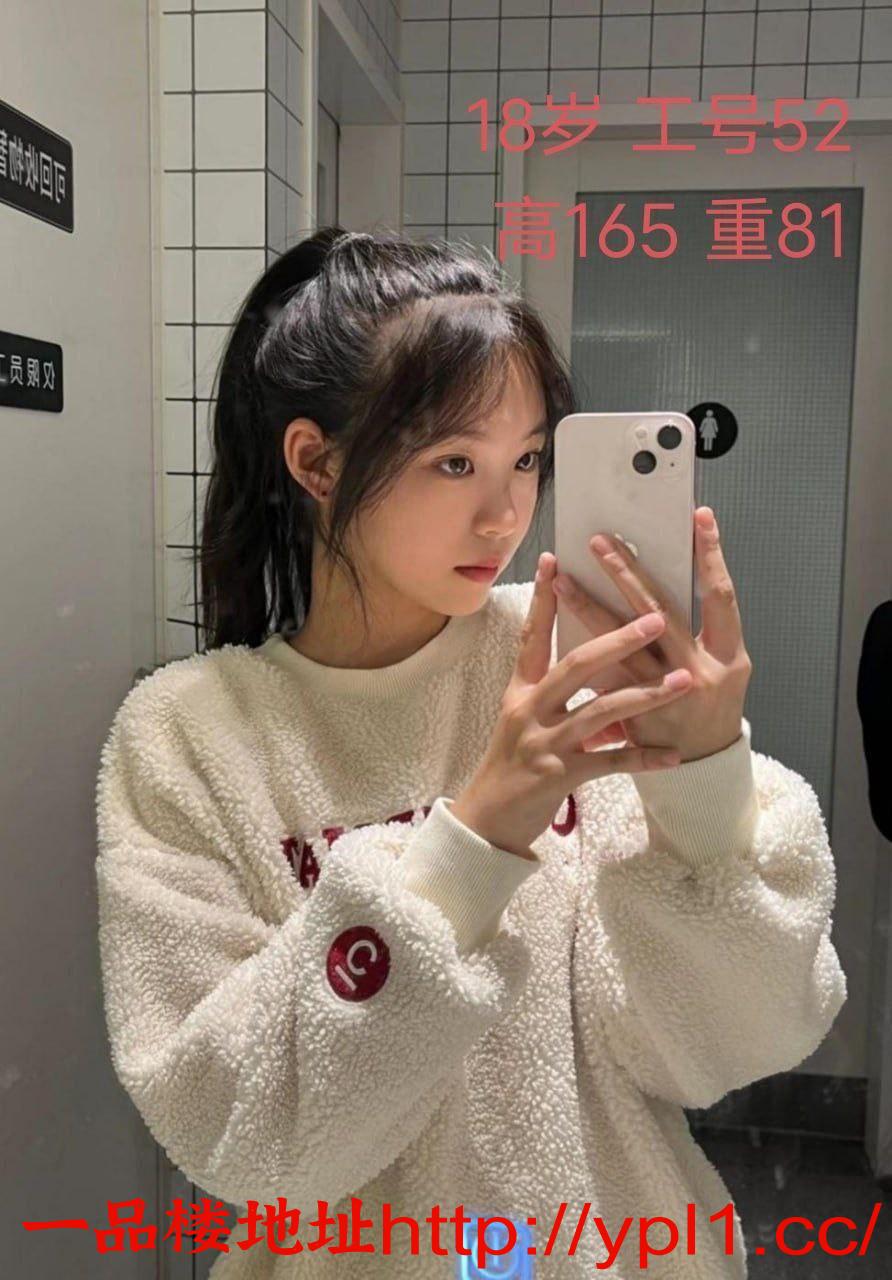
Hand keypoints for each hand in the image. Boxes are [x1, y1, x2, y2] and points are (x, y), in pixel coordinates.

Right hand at [451, 556, 695, 857]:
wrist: (487, 821)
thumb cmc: (511, 765)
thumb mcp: (521, 719)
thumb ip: (549, 689)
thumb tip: (587, 658)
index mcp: (521, 691)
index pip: (532, 636)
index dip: (544, 599)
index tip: (556, 561)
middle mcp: (530, 710)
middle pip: (576, 664)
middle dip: (618, 639)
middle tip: (656, 618)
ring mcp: (544, 743)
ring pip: (600, 711)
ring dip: (645, 695)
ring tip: (682, 682)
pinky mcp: (559, 776)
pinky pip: (610, 763)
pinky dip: (643, 759)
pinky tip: (672, 757)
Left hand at [549, 506, 752, 763]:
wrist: (703, 769)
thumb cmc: (710, 708)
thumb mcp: (721, 667)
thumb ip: (698, 629)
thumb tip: (659, 578)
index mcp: (728, 655)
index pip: (721, 595)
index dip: (712, 555)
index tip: (699, 517)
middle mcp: (700, 672)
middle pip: (660, 612)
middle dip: (628, 573)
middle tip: (601, 542)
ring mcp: (666, 697)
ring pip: (621, 644)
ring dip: (589, 608)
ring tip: (563, 579)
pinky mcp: (637, 717)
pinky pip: (605, 680)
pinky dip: (582, 656)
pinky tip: (557, 631)